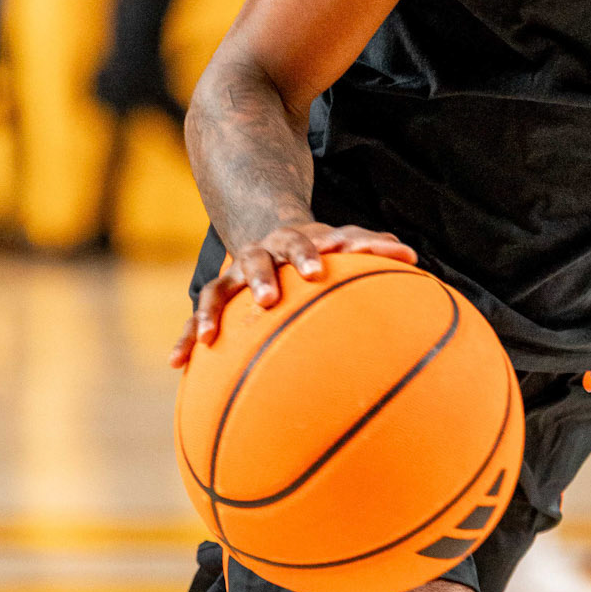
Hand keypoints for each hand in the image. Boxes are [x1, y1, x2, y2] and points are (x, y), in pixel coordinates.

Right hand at [168, 222, 416, 367]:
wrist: (269, 228)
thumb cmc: (319, 247)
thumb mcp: (343, 241)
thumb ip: (374, 246)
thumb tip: (414, 255)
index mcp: (296, 241)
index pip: (305, 242)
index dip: (309, 253)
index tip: (318, 269)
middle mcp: (262, 254)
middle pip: (259, 260)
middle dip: (261, 278)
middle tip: (268, 299)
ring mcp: (235, 275)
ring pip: (219, 288)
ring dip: (212, 311)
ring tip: (208, 338)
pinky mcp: (219, 295)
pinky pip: (199, 316)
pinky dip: (186, 337)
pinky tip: (176, 363)